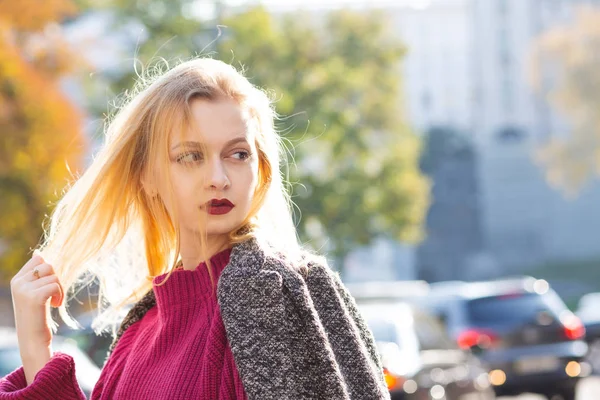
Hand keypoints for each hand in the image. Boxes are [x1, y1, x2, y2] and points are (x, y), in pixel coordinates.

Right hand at [10, 252, 63, 383]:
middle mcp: (18, 282)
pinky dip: (60, 295)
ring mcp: (24, 289)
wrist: (33, 340)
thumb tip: (39, 252)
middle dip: (56, 278)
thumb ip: (36, 275)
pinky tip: (56, 305)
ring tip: (54, 301)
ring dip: (60, 288)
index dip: (49, 270)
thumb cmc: (37, 315)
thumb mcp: (34, 292)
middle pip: (47, 264)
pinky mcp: (33, 297)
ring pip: (53, 275)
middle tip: (55, 294)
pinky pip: (55, 285)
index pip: (38, 258)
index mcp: (17, 280)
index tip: (48, 286)